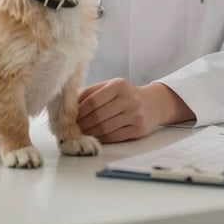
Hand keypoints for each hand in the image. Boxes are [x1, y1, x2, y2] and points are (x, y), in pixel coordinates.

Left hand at [77, 79, 192, 142]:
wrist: (154, 103)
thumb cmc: (127, 94)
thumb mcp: (111, 86)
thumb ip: (92, 92)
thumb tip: (69, 103)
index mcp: (119, 85)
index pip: (93, 100)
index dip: (79, 111)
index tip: (69, 118)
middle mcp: (129, 98)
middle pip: (98, 115)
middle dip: (83, 124)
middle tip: (73, 129)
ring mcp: (135, 114)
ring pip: (105, 128)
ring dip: (90, 133)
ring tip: (82, 134)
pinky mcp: (139, 129)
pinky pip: (114, 136)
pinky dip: (102, 139)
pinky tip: (95, 137)